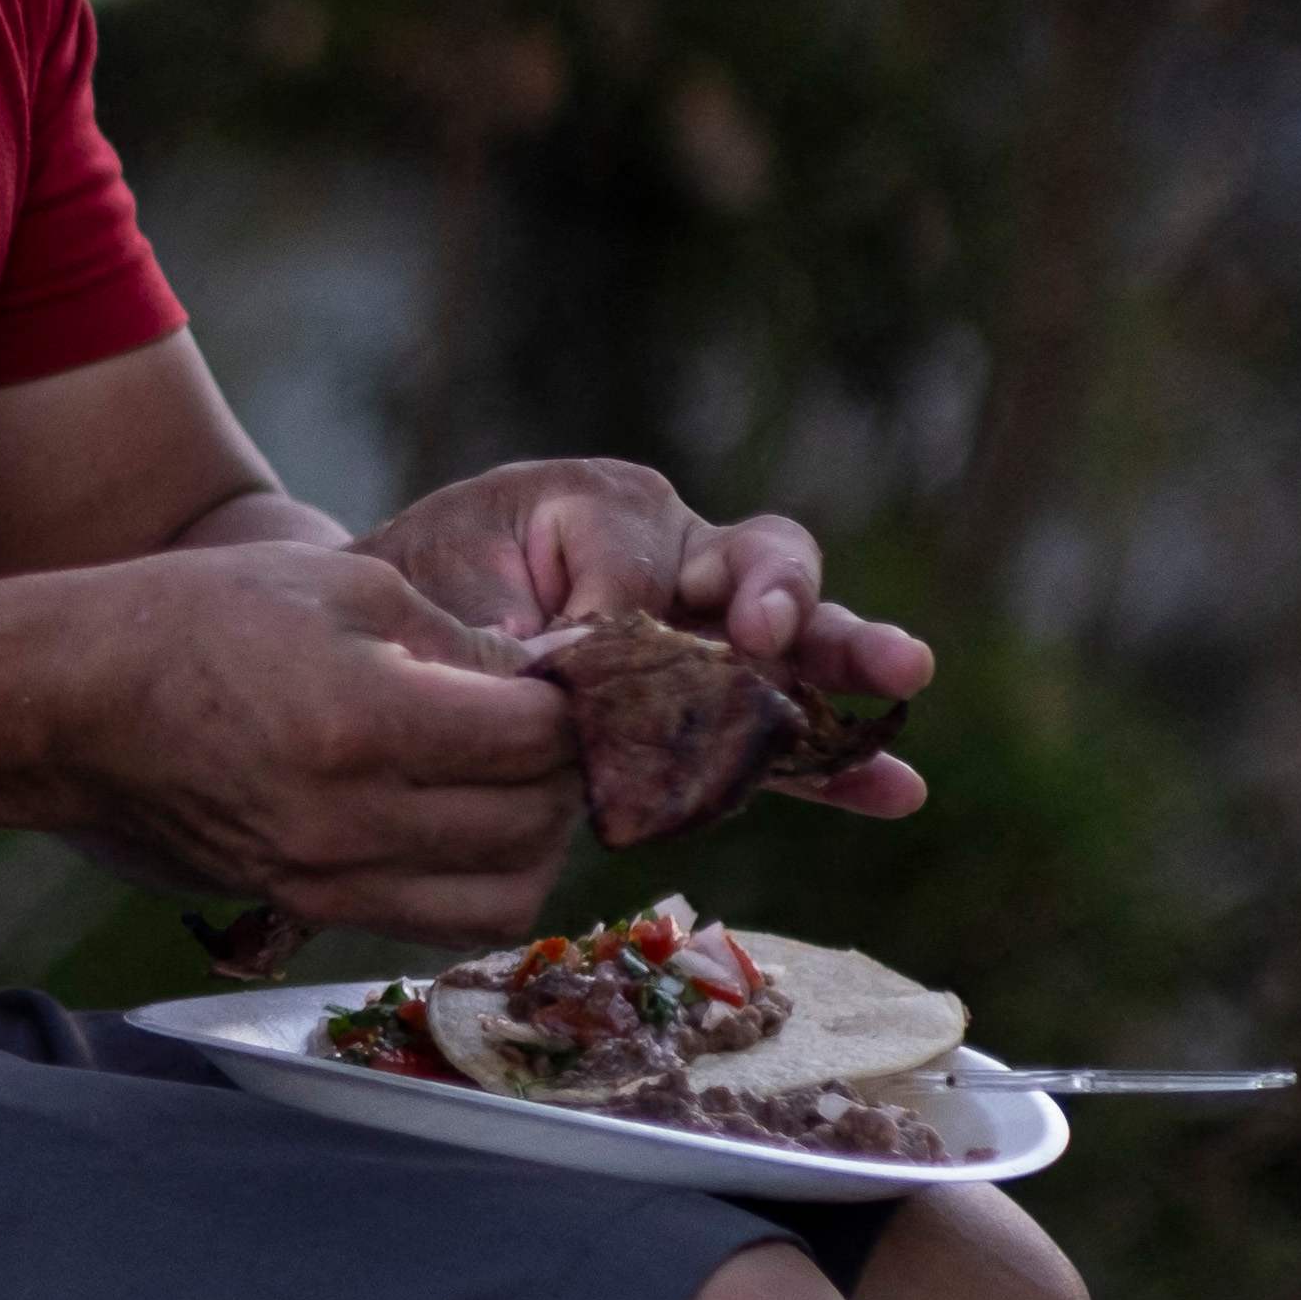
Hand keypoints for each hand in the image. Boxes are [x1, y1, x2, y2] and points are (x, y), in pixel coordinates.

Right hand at [24, 542, 580, 952]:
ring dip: (534, 843)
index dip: (567, 702)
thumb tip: (541, 679)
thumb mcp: (340, 585)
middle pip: (534, 821)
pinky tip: (462, 826)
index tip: (553, 676)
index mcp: (364, 721)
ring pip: (506, 897)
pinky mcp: (309, 905)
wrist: (75, 704)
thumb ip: (455, 636)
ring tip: (514, 787)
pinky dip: (477, 882)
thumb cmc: (199, 620)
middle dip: (563, 771)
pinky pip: (439, 921)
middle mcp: (353, 819)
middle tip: (545, 728)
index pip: (538, 738)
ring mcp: (329, 876)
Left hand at [357, 458, 933, 814]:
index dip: (610, 609)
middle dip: (780, 592)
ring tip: (903, 673)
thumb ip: (513, 627)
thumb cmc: (424, 593)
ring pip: (796, 640)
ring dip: (847, 657)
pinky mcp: (716, 714)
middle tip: (772, 629)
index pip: (639, 560)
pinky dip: (837, 762)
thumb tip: (570, 666)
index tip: (557, 646)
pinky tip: (897, 789)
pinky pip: (783, 735)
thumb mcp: (447, 588)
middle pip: (760, 559)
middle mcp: (679, 558)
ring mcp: (711, 635)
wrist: (397, 640)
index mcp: (609, 510)